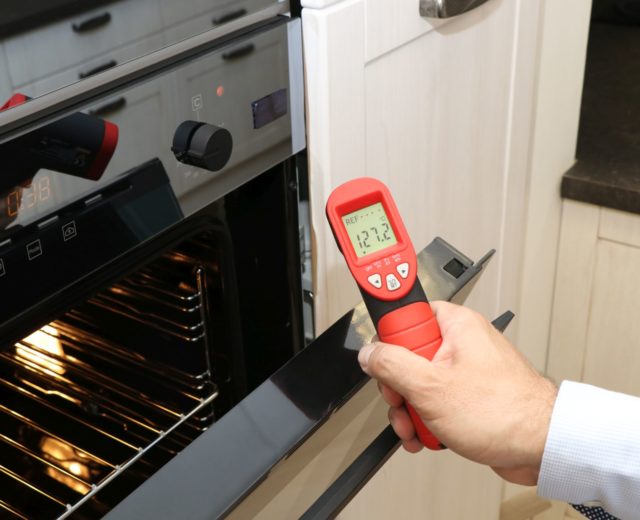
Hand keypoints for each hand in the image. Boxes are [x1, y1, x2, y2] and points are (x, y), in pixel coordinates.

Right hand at [358, 301, 557, 485]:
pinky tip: (428, 435)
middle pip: (407, 356)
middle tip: (402, 401)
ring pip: (419, 383)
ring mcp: (465, 370)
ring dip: (410, 410)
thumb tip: (369, 353)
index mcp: (455, 325)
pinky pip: (435, 400)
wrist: (543, 447)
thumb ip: (392, 365)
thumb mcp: (431, 387)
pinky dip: (427, 419)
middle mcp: (461, 343)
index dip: (391, 342)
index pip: (406, 317)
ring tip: (415, 427)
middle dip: (398, 388)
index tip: (387, 362)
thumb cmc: (505, 412)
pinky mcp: (469, 395)